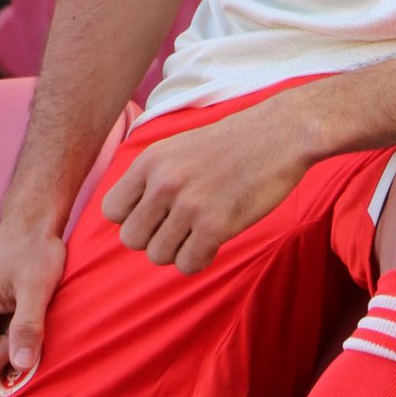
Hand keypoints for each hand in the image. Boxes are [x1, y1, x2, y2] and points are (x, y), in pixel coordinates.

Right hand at [0, 217, 67, 382]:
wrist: (27, 226)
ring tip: (17, 309)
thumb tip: (23, 367)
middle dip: (10, 348)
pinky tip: (10, 310)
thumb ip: (28, 327)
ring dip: (6, 341)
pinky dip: (0, 334)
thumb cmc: (34, 250)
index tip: (30, 322)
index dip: (17, 351)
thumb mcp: (37, 287)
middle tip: (24, 314)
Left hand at [101, 97, 315, 274]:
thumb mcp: (180, 148)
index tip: (157, 214)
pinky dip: (200, 259)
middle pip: (131, 239)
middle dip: (155, 239)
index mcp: (151, 161)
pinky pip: (188, 264)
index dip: (134, 218)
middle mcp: (164, 182)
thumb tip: (134, 218)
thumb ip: (153, 178)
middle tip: (182, 227)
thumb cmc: (235, 143)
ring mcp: (189, 204)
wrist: (283, 132)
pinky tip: (215, 240)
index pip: (112, 211)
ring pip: (158, 255)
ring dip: (179, 250)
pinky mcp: (216, 224)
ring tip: (201, 231)